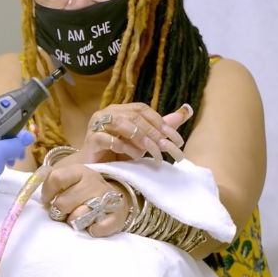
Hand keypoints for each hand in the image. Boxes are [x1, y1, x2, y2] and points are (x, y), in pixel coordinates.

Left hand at [40, 164, 129, 237]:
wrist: (111, 200)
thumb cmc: (81, 192)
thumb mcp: (68, 181)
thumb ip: (53, 184)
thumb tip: (42, 199)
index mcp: (79, 171)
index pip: (56, 178)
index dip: (47, 193)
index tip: (47, 200)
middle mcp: (94, 182)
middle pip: (63, 202)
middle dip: (59, 211)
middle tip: (64, 212)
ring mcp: (107, 198)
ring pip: (79, 216)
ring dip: (74, 221)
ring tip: (76, 219)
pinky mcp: (117, 216)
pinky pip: (99, 228)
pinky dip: (93, 230)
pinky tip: (91, 227)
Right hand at [79, 103, 193, 163]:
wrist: (94, 167)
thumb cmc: (117, 152)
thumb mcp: (143, 140)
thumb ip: (161, 127)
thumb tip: (186, 111)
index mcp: (121, 109)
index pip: (143, 110)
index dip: (161, 123)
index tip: (177, 140)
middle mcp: (108, 113)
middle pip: (134, 117)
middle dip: (154, 133)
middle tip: (167, 148)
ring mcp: (97, 125)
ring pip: (122, 125)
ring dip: (140, 139)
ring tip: (151, 152)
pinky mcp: (91, 140)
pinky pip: (109, 139)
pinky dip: (125, 147)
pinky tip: (134, 157)